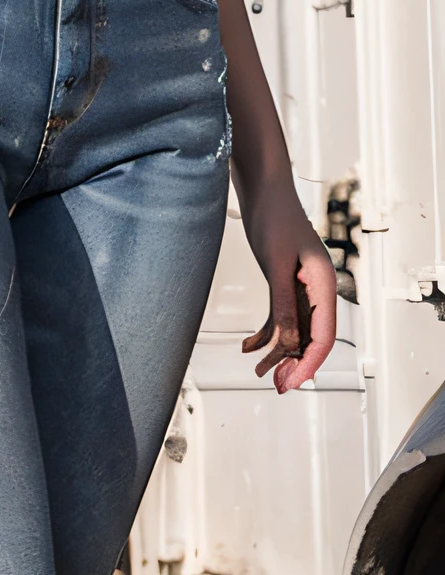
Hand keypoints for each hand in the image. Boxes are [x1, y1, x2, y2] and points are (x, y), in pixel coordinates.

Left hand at [240, 180, 336, 393]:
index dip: (309, 362)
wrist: (263, 190)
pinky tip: (249, 345)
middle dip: (293, 362)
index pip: (324, 334)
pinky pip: (280, 315)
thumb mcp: (276, 265)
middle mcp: (316, 287)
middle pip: (310, 335)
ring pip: (294, 329)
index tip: (292, 382)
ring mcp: (301, 286)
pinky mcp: (285, 282)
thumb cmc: (273, 218)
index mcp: (322, 283)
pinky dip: (267, 332)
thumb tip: (289, 342)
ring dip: (278, 351)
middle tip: (276, 384)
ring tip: (258, 370)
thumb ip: (283, 304)